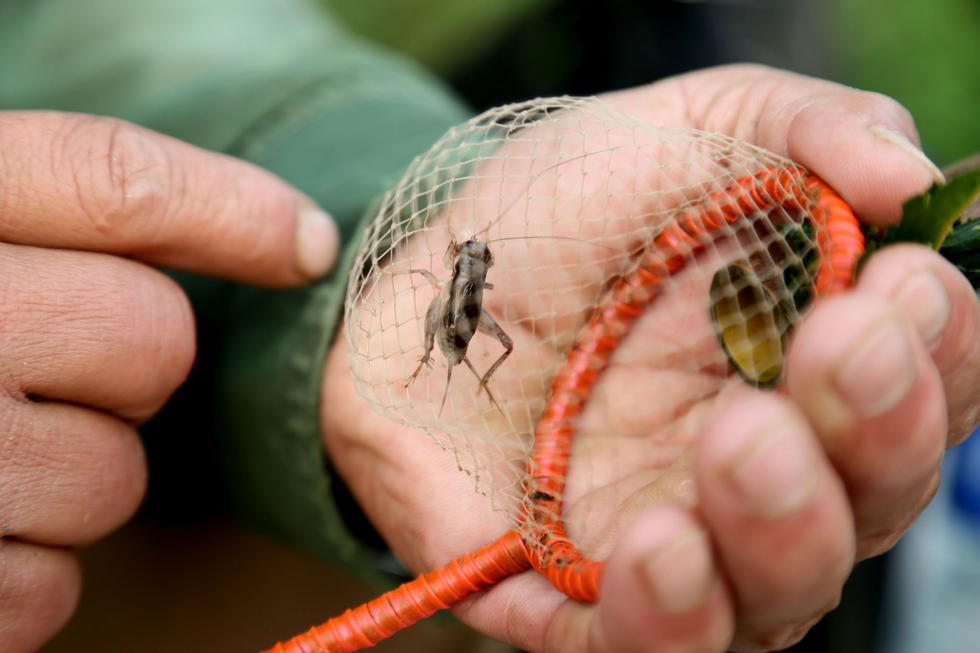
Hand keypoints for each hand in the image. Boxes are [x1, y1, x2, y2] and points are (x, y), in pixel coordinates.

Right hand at [0, 111, 337, 651]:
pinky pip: (51, 587)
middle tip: (41, 366)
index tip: (306, 242)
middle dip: (126, 366)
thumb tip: (300, 240)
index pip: (109, 181)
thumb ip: (60, 213)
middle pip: (147, 339)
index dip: (231, 208)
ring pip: (114, 476)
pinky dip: (24, 572)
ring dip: (70, 476)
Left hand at [321, 64, 978, 651]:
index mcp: (803, 367)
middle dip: (876, 430)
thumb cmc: (562, 210)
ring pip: (776, 594)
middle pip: (870, 501)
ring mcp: (672, 536)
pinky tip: (658, 542)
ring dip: (784, 529)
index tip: (901, 281)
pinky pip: (640, 643)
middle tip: (835, 345)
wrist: (425, 278)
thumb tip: (913, 182)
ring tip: (739, 439)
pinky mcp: (569, 593)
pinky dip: (668, 612)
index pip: (922, 392)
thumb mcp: (691, 128)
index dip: (938, 351)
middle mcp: (759, 469)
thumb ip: (808, 130)